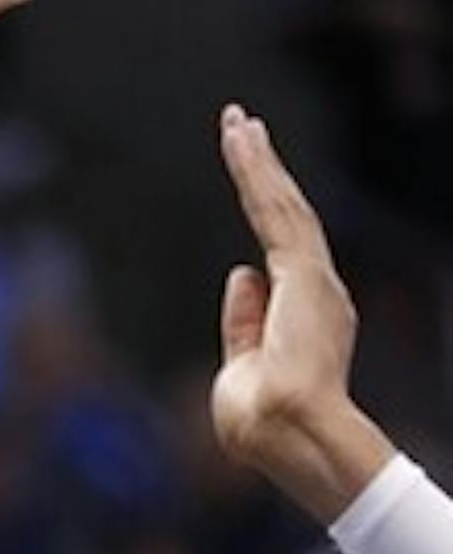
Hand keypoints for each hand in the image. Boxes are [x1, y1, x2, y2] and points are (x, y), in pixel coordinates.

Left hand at [212, 106, 392, 520]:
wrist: (288, 433)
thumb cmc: (262, 419)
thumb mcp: (245, 364)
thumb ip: (244, 321)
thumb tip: (240, 274)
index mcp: (303, 312)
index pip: (279, 246)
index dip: (265, 207)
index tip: (251, 176)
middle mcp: (315, 289)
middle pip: (283, 214)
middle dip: (262, 169)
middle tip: (243, 126)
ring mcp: (312, 279)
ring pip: (280, 204)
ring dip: (257, 160)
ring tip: (237, 121)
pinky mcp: (302, 273)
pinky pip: (274, 210)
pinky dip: (257, 171)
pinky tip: (243, 140)